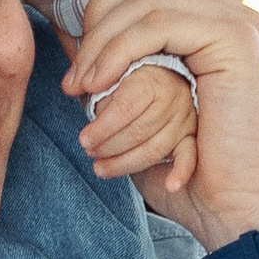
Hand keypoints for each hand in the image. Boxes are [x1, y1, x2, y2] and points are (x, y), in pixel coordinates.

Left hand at [69, 0, 258, 252]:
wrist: (244, 214)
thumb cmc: (196, 179)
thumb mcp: (142, 112)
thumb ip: (114, 65)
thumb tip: (67, 29)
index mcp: (218, 25)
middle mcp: (234, 15)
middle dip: (98, 10)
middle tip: (75, 72)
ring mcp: (239, 24)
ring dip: (101, 37)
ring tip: (80, 86)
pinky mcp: (236, 41)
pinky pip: (161, 22)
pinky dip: (118, 49)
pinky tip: (99, 84)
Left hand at [83, 59, 198, 194]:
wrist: (159, 78)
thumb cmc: (126, 79)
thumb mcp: (106, 73)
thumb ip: (89, 78)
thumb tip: (69, 87)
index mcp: (150, 78)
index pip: (126, 106)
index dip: (103, 126)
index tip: (84, 139)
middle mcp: (172, 97)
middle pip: (139, 130)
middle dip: (109, 146)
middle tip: (89, 152)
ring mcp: (184, 118)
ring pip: (155, 148)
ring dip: (125, 164)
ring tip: (101, 168)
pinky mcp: (190, 136)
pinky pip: (189, 156)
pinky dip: (182, 172)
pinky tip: (171, 186)